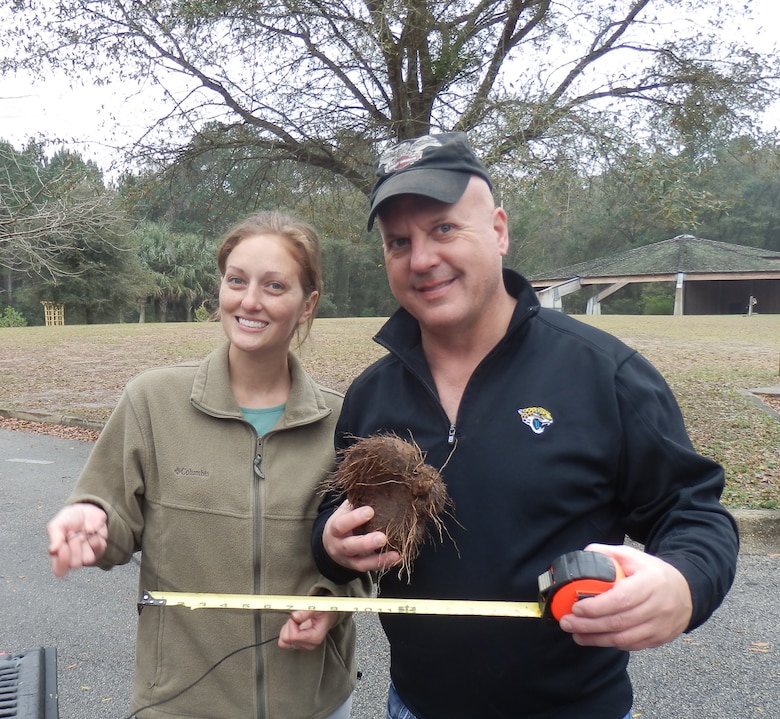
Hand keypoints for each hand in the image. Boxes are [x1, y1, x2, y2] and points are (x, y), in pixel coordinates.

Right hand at [47, 503, 108, 577]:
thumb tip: (52, 550)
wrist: (86, 509)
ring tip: (82, 534)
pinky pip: (100, 550)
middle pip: (75, 564)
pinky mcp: (99, 549)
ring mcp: (87, 554)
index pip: (60, 571)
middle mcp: (73, 558)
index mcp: (59, 556)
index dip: (62, 560)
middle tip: (74, 535)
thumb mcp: (57, 525)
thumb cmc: (68, 519)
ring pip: (88, 560)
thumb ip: (55, 537)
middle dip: (75, 547)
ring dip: (86, 544)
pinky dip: (96, 538)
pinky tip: (92, 533)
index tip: (63, 546)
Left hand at [278, 610, 337, 650]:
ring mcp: (303, 646)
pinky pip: (284, 642)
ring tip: (297, 622)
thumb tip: (294, 617)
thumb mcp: (318, 608)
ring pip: (283, 641)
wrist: (328, 616)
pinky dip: (287, 632)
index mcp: (315, 638)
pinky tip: (294, 626)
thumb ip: (306, 612)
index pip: (293, 636)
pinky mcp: (299, 645)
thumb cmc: (325, 612)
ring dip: (288, 629)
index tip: (297, 616)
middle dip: (290, 625)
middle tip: (298, 618)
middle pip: (287, 639)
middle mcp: (309, 645)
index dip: (292, 623)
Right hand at [322, 500, 400, 572]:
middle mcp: (339, 546)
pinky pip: (370, 568)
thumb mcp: (344, 511)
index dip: (354, 518)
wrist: (330, 544)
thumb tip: (375, 485)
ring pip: (361, 562)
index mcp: (335, 528)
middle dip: (366, 543)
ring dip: (379, 559)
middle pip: (350, 546)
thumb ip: (356, 502)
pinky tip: (398, 557)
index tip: (370, 511)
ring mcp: (348, 559)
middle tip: (382, 537)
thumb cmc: (343, 521)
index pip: (342, 524)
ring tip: (395, 554)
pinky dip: (384, 563)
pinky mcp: (357, 567)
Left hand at [557, 543, 692, 650]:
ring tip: (575, 634)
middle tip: (567, 623)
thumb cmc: (654, 573)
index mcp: (651, 583)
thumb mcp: (634, 556)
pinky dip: (611, 643)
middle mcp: (658, 607)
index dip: (596, 606)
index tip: (576, 607)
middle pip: (619, 622)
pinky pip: (632, 646)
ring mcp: (660, 627)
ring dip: (596, 639)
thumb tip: (584, 555)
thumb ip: (609, 554)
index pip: (621, 599)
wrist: (686, 591)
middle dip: (589, 625)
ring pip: (624, 639)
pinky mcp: (659, 639)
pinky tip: (595, 638)